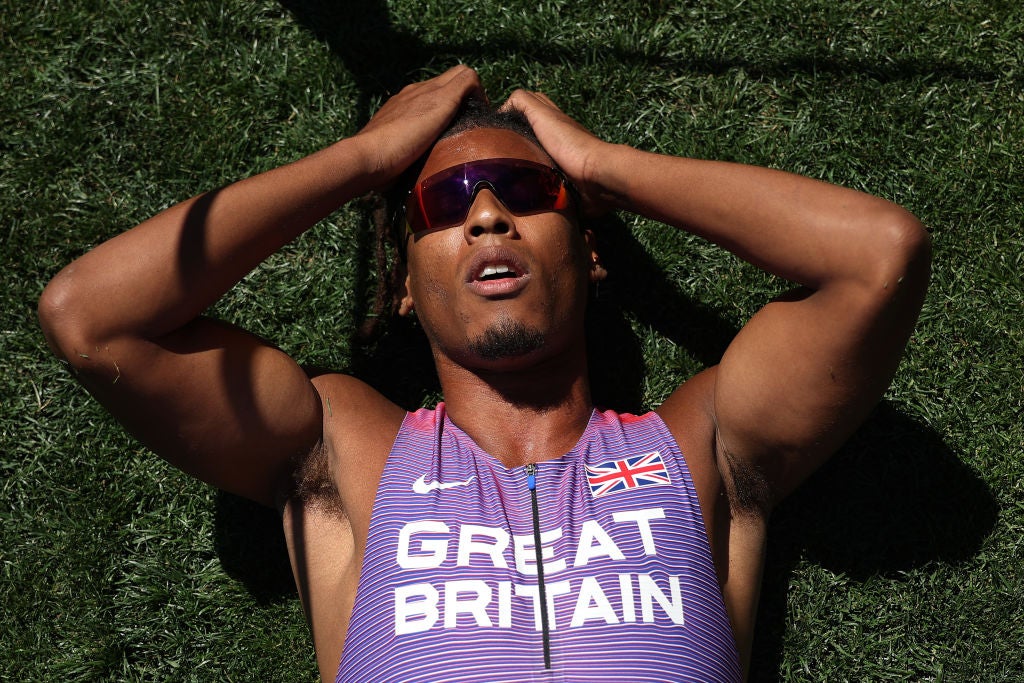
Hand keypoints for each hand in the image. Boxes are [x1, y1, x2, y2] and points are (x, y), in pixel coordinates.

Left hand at [354, 65, 484, 183]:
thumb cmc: (407, 134)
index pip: (463, 74)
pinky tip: (427, 146)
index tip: (481, 114)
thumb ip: (460, 86)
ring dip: (445, 117)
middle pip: (447, 89)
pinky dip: (427, 129)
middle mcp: (414, 94)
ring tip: (451, 138)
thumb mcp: (441, 103)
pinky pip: (416, 124)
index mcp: (428, 87)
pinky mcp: (391, 129)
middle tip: (470, 126)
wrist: (370, 159)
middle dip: (463, 102)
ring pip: (431, 107)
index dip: (477, 90)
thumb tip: (475, 83)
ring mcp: (400, 111)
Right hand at [501, 89, 613, 213]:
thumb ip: (523, 103)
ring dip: (520, 164)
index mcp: (552, 121)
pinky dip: (531, 184)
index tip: (493, 128)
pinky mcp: (563, 183)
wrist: (596, 177)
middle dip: (513, 140)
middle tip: (496, 151)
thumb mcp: (543, 114)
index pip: (527, 108)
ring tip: (502, 172)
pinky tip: (519, 188)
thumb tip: (501, 109)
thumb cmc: (570, 144)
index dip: (510, 113)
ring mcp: (560, 162)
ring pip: (534, 158)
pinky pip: (542, 182)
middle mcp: (556, 139)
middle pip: (530, 134)